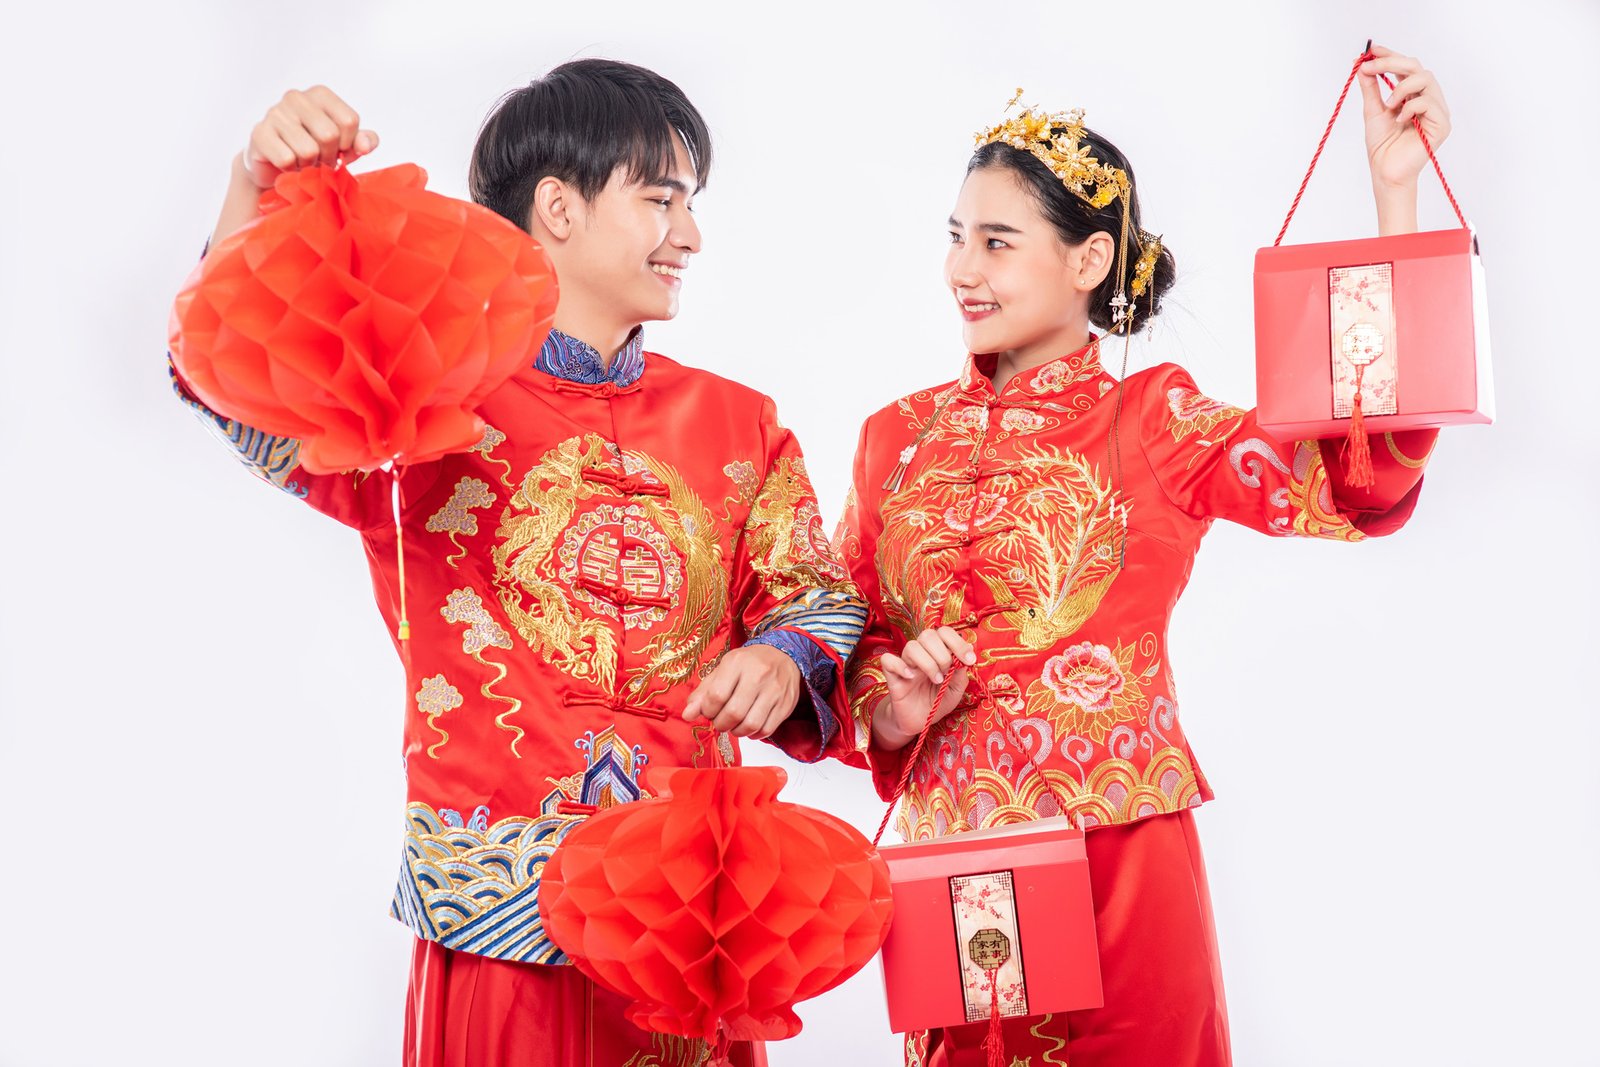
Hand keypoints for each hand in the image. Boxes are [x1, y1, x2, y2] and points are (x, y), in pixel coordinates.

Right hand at [240, 85, 378, 189]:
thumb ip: (363, 141)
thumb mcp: (345, 145)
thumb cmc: (315, 150)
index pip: (349, 121)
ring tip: (303, 161)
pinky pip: (287, 159)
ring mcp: (275, 113)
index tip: (338, 149)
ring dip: (309, 165)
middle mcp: (296, 97)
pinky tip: (287, 164)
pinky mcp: (259, 133)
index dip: (348, 144)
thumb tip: (366, 145)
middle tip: (319, 159)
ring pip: (308, 150)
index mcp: (320, 94)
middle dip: (328, 157)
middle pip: (329, 135)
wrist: (277, 166)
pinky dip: (291, 170)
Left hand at [683, 645, 800, 738]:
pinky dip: (753, 734)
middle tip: (721, 722)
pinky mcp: (786, 704)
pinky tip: (749, 726)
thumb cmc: (748, 664)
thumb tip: (687, 715)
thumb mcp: (723, 670)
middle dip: (721, 724)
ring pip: (751, 725)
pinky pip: (766, 729)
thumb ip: (704, 693)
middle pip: (733, 713)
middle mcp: (758, 675)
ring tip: (734, 725)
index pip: (716, 696)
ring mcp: (774, 690)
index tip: (709, 711)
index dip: (708, 711)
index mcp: (737, 663)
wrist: (783, 655)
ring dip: (737, 732)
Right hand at [874, 627, 976, 750]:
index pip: (944, 633)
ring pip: (912, 646)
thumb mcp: (956, 690)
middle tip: (947, 672)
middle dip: (943, 654)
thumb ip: (961, 672)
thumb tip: (969, 651)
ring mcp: (906, 664)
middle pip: (928, 635)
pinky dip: (900, 666)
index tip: (969, 660)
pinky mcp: (892, 676)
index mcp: (937, 653)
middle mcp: (922, 654)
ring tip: (936, 680)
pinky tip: (910, 678)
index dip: (958, 642)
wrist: (920, 722)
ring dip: (928, 663)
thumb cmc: (937, 702)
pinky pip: (888, 660)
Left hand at [1359, 45, 1451, 190]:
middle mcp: (1428, 99)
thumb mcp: (1373, 111)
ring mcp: (1437, 111)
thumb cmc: (1382, 146)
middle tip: (1371, 66)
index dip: (1391, 56)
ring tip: (1388, 104)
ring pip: (1426, 80)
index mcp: (1413, 96)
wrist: (1385, 172)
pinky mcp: (1441, 124)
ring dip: (1402, 87)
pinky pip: (1429, 102)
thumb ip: (1371, 89)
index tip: (1372, 50)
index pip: (1406, 68)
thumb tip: (1363, 67)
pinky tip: (1400, 119)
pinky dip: (1410, 106)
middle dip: (1392, 63)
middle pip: (1418, 68)